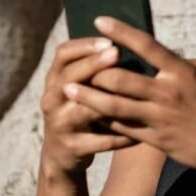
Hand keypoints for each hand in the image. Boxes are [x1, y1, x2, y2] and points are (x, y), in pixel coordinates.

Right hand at [39, 36, 140, 175]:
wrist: (61, 155)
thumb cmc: (79, 112)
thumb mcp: (80, 89)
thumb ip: (95, 70)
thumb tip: (130, 43)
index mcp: (55, 80)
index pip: (63, 54)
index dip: (84, 45)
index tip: (108, 40)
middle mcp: (52, 100)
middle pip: (69, 77)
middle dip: (93, 63)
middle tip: (116, 53)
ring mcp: (60, 125)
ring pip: (84, 109)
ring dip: (110, 99)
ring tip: (134, 92)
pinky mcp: (72, 148)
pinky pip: (102, 141)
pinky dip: (123, 135)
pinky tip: (143, 131)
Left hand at [62, 17, 195, 176]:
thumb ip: (190, 71)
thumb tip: (176, 61)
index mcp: (182, 73)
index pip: (146, 46)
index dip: (121, 32)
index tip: (100, 21)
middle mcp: (168, 92)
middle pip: (119, 77)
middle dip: (95, 70)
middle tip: (80, 65)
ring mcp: (159, 117)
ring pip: (113, 104)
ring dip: (88, 96)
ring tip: (67, 90)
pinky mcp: (155, 139)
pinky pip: (122, 128)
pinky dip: (104, 121)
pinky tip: (90, 116)